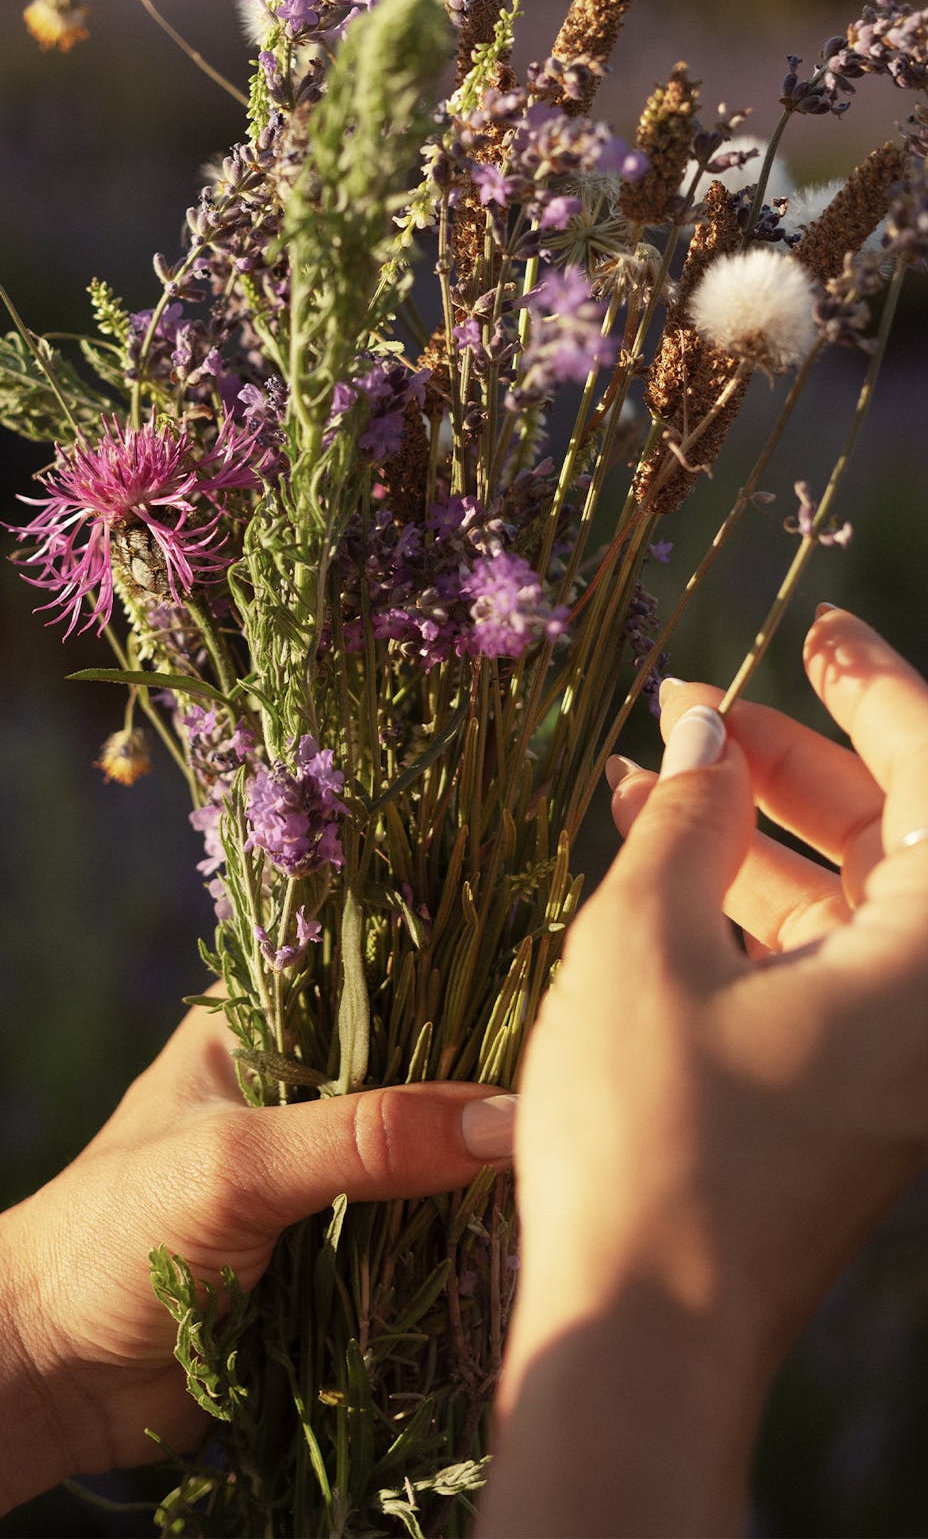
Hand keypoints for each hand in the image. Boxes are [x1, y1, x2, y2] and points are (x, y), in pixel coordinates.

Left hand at [0, 1003, 513, 1511]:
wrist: (55, 1373)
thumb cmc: (115, 1234)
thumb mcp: (237, 1164)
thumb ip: (365, 1137)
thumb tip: (504, 1121)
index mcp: (263, 1019)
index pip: (382, 973)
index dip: (462, 982)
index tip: (550, 1003)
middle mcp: (299, 1082)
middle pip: (419, 1066)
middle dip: (484, 1087)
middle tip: (574, 1097)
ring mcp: (318, 1167)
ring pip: (427, 1151)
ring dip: (476, 1171)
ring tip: (564, 1164)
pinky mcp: (334, 1247)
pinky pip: (416, 1229)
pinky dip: (455, 1238)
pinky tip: (517, 1234)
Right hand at [483, 608, 927, 1536]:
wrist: (642, 1339)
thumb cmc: (646, 1141)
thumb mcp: (645, 946)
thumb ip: (686, 821)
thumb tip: (704, 735)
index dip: (876, 688)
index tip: (817, 630)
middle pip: (894, 832)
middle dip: (792, 757)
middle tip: (699, 703)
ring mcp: (896, 1052)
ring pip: (847, 895)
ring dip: (751, 827)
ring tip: (649, 767)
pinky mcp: (848, 1088)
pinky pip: (818, 958)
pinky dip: (744, 901)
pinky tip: (650, 856)